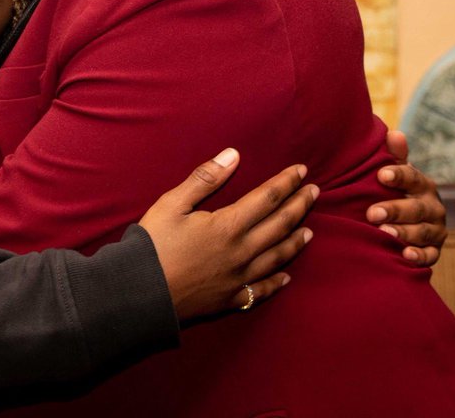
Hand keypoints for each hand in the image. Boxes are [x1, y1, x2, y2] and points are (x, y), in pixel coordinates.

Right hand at [139, 149, 316, 321]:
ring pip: (277, 257)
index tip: (301, 171)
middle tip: (314, 192)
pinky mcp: (230, 298)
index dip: (286, 183)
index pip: (267, 199)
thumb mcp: (172, 204)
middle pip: (280, 226)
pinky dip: (277, 283)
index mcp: (229, 226)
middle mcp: (242, 252)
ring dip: (295, 242)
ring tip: (310, 232)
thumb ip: (205, 179)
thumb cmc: (152, 244)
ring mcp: (239, 278)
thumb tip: (234, 155)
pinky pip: (262, 290)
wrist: (140, 292)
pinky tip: (286, 278)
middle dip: (299, 206)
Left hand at [367, 130, 445, 266]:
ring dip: (404, 233)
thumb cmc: (395, 193)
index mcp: (422, 184)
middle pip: (416, 208)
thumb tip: (394, 134)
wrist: (409, 223)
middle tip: (372, 213)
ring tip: (384, 233)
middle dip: (395, 210)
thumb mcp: (395, 175)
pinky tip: (405, 255)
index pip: (412, 178)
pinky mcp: (434, 250)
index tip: (381, 175)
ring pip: (423, 232)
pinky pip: (430, 255)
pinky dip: (419, 256)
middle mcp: (433, 207)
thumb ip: (394, 156)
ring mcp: (435, 230)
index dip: (398, 176)